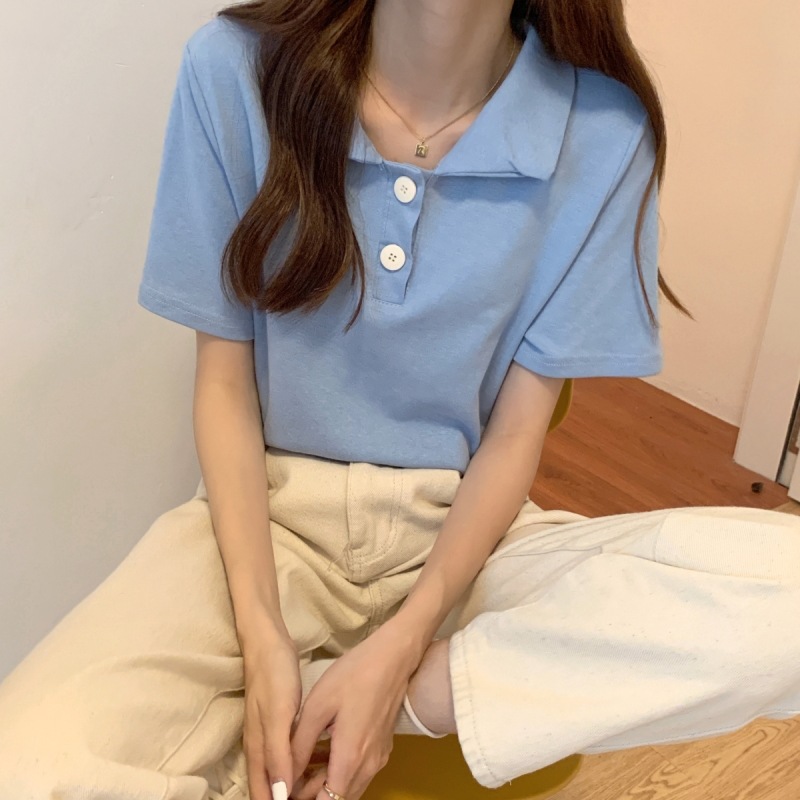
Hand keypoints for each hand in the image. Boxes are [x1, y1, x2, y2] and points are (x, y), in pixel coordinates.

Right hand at [241, 625, 302, 799]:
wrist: (268, 643)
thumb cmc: (274, 676)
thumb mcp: (278, 716)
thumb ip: (278, 755)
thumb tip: (280, 795)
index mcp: (259, 749)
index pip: (262, 795)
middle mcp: (260, 747)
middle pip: (269, 787)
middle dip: (288, 798)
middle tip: (316, 798)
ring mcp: (268, 734)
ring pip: (279, 772)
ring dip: (295, 785)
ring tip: (319, 787)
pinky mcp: (278, 722)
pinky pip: (287, 755)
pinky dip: (300, 766)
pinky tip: (318, 763)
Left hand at [289, 624, 422, 799]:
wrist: (393, 656)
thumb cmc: (354, 675)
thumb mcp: (317, 706)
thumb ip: (299, 746)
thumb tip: (283, 776)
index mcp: (350, 759)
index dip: (302, 799)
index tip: (286, 787)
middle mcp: (368, 766)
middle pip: (337, 798)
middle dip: (311, 793)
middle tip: (290, 771)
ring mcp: (378, 758)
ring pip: (348, 787)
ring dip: (324, 782)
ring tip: (302, 760)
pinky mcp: (383, 747)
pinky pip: (358, 772)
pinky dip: (339, 770)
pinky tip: (323, 749)